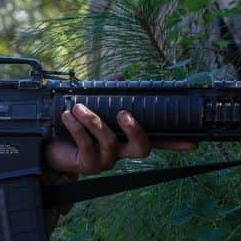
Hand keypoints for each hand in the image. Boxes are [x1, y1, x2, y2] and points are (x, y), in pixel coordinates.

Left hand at [44, 103, 196, 174]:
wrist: (46, 143)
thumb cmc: (73, 124)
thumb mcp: (92, 104)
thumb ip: (108, 92)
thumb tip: (121, 77)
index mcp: (125, 137)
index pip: (156, 140)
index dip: (175, 142)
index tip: (193, 142)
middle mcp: (119, 151)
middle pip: (142, 149)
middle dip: (136, 130)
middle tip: (124, 113)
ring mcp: (104, 160)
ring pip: (108, 141)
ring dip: (93, 120)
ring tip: (78, 107)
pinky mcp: (86, 164)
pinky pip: (86, 145)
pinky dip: (77, 128)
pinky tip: (68, 116)